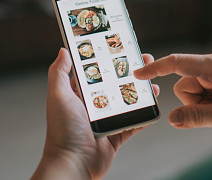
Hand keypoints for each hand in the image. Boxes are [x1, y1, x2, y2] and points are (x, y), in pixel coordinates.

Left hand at [32, 48, 159, 179]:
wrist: (74, 164)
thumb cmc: (63, 131)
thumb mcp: (58, 96)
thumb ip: (59, 72)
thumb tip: (63, 50)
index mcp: (78, 94)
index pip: (95, 71)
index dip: (107, 59)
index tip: (121, 47)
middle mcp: (92, 105)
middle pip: (115, 83)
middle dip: (130, 72)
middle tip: (144, 61)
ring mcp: (105, 120)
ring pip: (127, 101)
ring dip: (140, 91)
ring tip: (152, 81)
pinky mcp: (116, 135)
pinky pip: (134, 122)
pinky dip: (144, 114)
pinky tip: (153, 103)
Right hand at [134, 53, 211, 130]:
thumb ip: (196, 117)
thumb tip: (171, 119)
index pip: (176, 63)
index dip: (155, 69)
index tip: (137, 73)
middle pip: (183, 84)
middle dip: (192, 101)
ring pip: (192, 93)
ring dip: (202, 106)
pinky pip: (203, 97)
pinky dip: (209, 106)